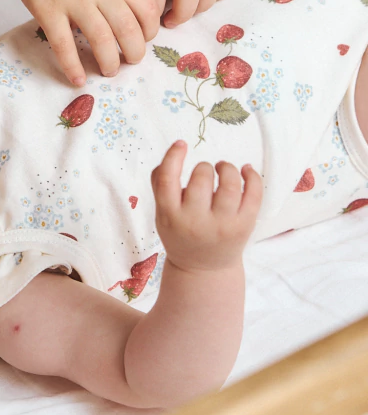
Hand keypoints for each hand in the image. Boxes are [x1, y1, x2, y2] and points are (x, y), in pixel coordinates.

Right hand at [1, 0, 160, 84]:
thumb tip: (128, 9)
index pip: (147, 8)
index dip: (150, 29)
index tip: (144, 37)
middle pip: (129, 30)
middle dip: (134, 53)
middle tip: (130, 61)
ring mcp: (72, 1)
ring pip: (101, 42)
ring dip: (109, 63)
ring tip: (108, 70)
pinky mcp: (47, 11)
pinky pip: (64, 46)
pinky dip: (73, 67)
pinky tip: (77, 79)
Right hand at [152, 140, 261, 273]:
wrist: (204, 270)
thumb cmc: (180, 234)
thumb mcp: (162, 214)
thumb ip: (160, 184)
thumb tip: (174, 152)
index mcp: (170, 216)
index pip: (167, 179)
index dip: (173, 156)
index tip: (181, 144)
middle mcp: (195, 221)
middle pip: (201, 178)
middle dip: (204, 168)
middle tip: (205, 172)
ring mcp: (222, 225)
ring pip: (230, 185)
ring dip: (227, 168)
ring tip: (223, 168)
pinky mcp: (244, 226)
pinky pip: (254, 195)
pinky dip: (252, 176)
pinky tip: (246, 170)